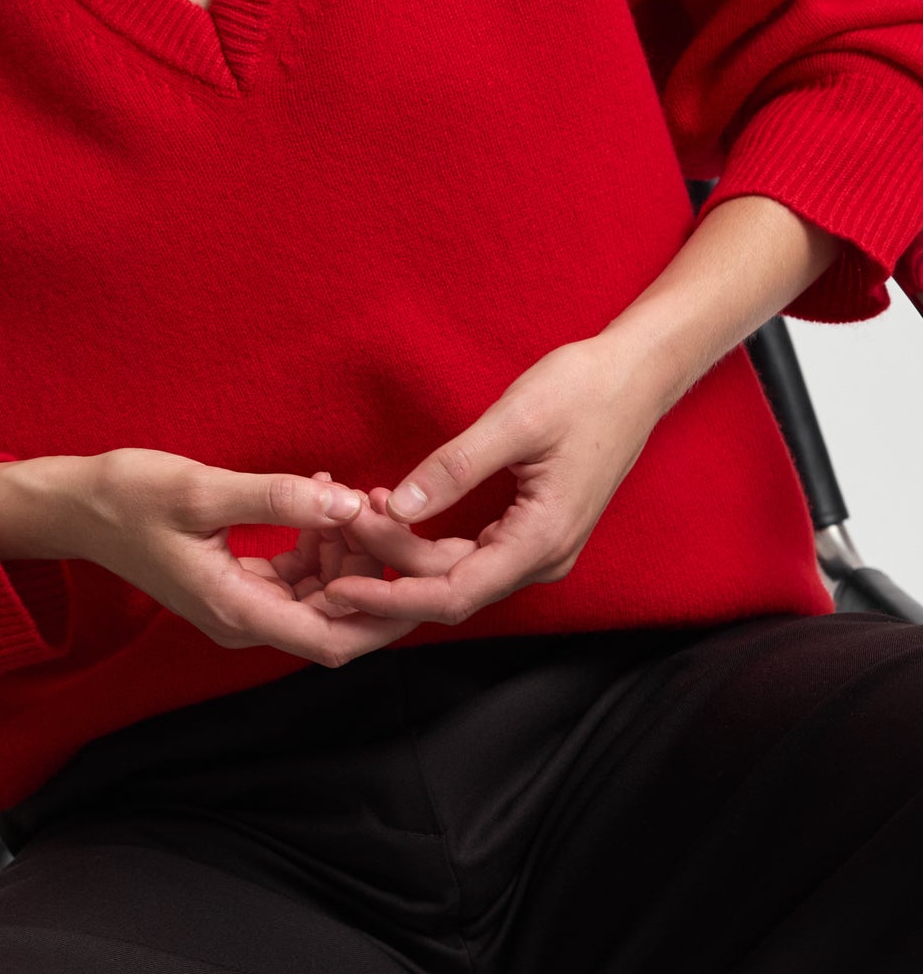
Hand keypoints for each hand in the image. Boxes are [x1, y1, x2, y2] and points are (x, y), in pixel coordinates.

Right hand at [0, 449, 459, 666]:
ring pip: (324, 595)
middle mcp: (245, 620)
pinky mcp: (242, 585)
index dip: (388, 615)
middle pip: (339, 620)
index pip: (334, 640)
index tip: (422, 573)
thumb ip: (277, 498)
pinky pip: (302, 576)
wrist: (76, 508)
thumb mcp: (201, 489)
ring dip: (351, 553)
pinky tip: (326, 496)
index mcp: (236, 610)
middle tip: (403, 518)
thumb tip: (347, 503)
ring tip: (362, 496)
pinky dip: (323, 543)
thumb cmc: (126, 497)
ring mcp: (244, 605)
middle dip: (377, 575)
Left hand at [314, 335, 664, 630]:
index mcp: (542, 541)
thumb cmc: (585, 390)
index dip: (391, 597)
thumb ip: (454, 467)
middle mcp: (542, 558)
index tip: (338, 589)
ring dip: (402, 552)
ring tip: (356, 511)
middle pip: (448, 587)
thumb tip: (398, 507)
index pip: (454, 595)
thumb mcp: (514, 420)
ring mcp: (537, 550)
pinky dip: (424, 541)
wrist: (637, 376)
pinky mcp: (528, 534)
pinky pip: (467, 554)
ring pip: (454, 573)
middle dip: (386, 566)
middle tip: (335, 526)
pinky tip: (390, 511)